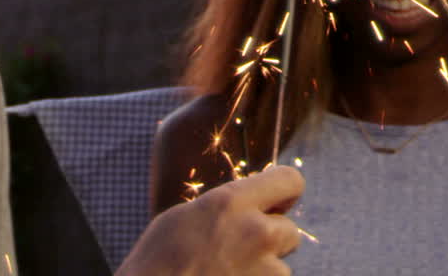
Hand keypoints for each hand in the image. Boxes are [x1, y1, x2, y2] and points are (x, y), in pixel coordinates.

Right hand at [118, 165, 304, 275]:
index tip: (275, 204)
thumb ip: (225, 208)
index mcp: (231, 203)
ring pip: (280, 268)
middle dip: (272, 240)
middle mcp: (256, 232)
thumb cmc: (156, 263)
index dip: (284, 193)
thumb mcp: (184, 217)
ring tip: (224, 275)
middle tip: (241, 252)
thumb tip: (249, 207)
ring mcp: (265, 271)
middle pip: (290, 230)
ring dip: (262, 272)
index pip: (290, 180)